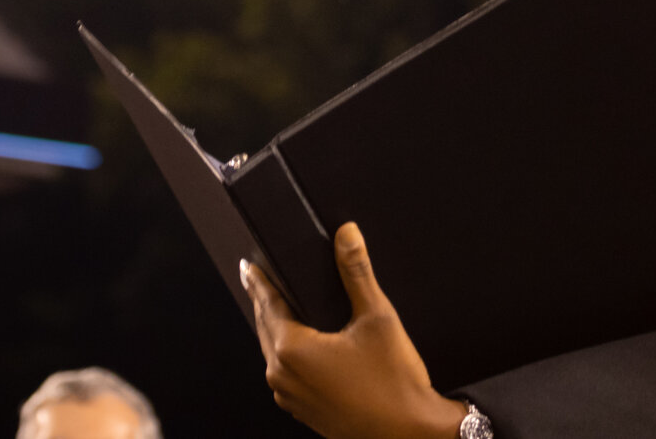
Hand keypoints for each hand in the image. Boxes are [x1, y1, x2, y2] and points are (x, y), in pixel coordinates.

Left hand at [242, 225, 469, 438]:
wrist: (407, 432)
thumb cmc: (393, 382)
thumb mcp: (377, 317)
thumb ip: (357, 272)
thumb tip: (347, 235)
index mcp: (293, 350)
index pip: (267, 304)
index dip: (258, 281)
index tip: (249, 266)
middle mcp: (282, 376)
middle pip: (265, 328)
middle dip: (263, 302)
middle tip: (258, 281)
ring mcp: (290, 397)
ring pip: (273, 353)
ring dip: (273, 328)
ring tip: (278, 308)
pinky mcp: (302, 409)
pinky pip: (284, 373)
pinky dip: (286, 353)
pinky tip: (302, 345)